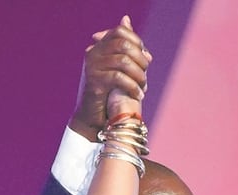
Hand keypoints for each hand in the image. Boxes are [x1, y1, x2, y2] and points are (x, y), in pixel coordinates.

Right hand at [70, 15, 150, 140]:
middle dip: (140, 60)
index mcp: (98, 47)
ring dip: (139, 75)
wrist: (92, 119)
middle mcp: (93, 53)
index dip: (137, 42)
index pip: (120, 32)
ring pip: (123, 60)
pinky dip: (133, 87)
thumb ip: (130, 59)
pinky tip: (138, 95)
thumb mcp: (121, 73)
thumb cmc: (109, 96)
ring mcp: (92, 66)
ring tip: (143, 88)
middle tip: (145, 76)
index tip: (146, 60)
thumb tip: (142, 45)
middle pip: (124, 44)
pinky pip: (119, 77)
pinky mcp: (94, 81)